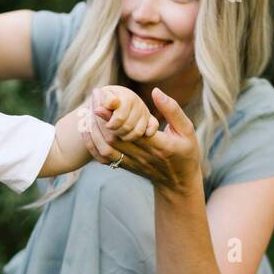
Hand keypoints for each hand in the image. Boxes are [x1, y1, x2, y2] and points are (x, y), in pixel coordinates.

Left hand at [80, 86, 202, 195]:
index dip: (116, 117)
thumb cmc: (186, 152)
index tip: (104, 102)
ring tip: (86, 114)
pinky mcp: (126, 167)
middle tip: (91, 101)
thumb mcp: (187, 130)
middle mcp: (144, 156)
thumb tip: (156, 91)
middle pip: (115, 138)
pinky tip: (86, 131)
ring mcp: (133, 163)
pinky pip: (104, 158)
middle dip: (100, 120)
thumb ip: (172, 110)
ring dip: (93, 132)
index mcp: (159, 145)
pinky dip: (92, 145)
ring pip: (107, 149)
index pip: (133, 130)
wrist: (178, 182)